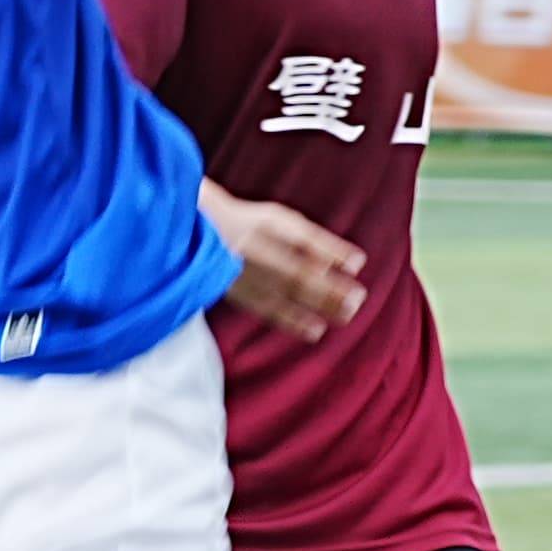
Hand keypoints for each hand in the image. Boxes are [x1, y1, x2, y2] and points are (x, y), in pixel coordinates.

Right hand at [201, 185, 367, 337]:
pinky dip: (292, 321)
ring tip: (346, 315)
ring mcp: (242, 270)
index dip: (331, 250)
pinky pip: (267, 309)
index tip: (358, 263)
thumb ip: (305, 239)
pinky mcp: (235, 291)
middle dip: (329, 285)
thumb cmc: (248, 226)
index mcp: (266, 222)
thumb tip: (348, 264)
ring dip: (317, 305)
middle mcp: (254, 245)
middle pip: (297, 268)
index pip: (303, 236)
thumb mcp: (274, 220)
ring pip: (285, 291)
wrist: (193, 231)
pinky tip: (315, 331)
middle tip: (358, 298)